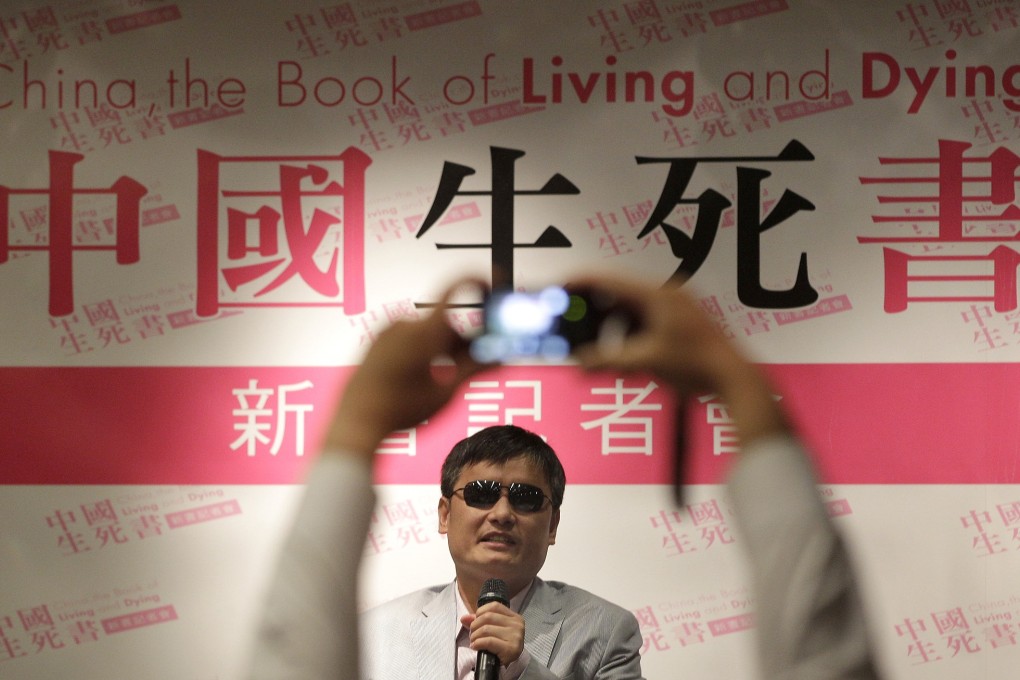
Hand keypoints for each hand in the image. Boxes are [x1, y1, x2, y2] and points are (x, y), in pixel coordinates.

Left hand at [324, 278, 489, 459]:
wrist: (356, 422)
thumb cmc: (399, 409)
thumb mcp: (444, 391)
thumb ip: (475, 369)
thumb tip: (500, 357)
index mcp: (425, 331)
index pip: (455, 288)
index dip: (478, 283)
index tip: (491, 288)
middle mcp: (405, 324)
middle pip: (445, 321)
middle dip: (463, 340)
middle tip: (474, 364)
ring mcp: (388, 332)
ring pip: (428, 331)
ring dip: (442, 347)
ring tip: (443, 378)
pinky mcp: (377, 342)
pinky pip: (409, 337)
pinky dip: (423, 349)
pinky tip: (422, 376)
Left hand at [462, 601, 524, 666]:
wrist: (508, 663)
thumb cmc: (501, 644)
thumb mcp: (493, 629)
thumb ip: (479, 621)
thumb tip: (464, 618)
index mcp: (514, 617)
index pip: (494, 606)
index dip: (481, 611)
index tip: (475, 621)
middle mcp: (517, 625)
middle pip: (488, 617)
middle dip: (475, 625)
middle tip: (472, 634)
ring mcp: (515, 636)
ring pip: (486, 629)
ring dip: (475, 636)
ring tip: (473, 641)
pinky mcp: (511, 649)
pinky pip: (489, 641)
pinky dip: (478, 643)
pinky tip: (475, 646)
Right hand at [567, 273, 788, 446]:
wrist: (733, 379)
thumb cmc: (700, 364)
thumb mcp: (646, 360)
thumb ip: (609, 360)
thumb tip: (581, 362)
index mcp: (657, 294)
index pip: (608, 280)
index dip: (580, 283)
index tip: (560, 288)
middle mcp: (666, 295)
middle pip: (617, 296)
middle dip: (593, 314)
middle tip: (573, 327)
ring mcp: (675, 308)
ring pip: (629, 312)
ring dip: (610, 330)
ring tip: (598, 350)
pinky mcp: (680, 324)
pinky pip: (643, 323)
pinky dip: (627, 337)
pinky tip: (622, 358)